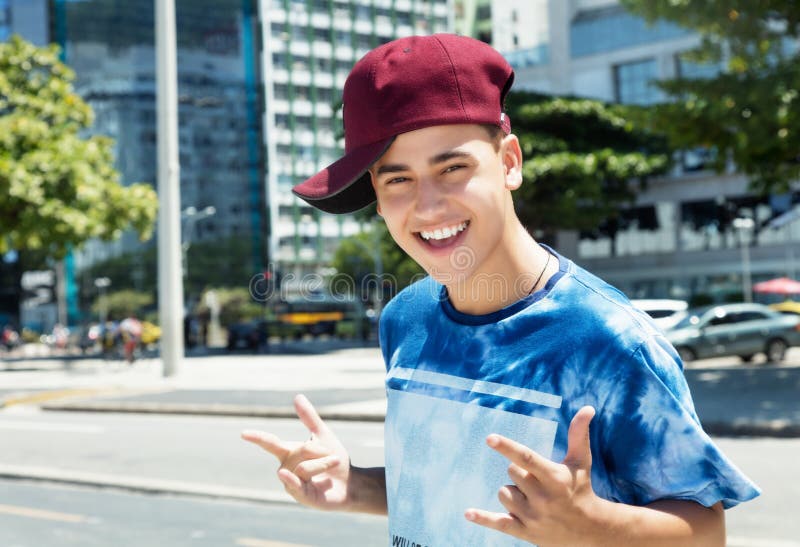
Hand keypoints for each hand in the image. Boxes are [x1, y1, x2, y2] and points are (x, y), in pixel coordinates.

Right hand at [241, 394, 352, 510]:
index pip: (271, 443)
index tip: (243, 433)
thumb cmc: (334, 460)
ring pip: (304, 467)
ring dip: (324, 463)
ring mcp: (291, 483)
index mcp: (289, 453)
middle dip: (321, 451)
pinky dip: (292, 480)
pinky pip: (295, 484)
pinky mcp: (300, 496)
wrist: (350, 483)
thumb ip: (309, 418)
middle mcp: (286, 468)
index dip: (258, 437)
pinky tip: (285, 474)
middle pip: (301, 451)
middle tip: (334, 456)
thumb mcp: (322, 436)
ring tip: (333, 465)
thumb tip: (297, 396)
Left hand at [465, 406, 600, 545]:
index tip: (490, 438)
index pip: (527, 459)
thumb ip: (579, 434)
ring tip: (534, 500)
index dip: (507, 447)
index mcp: (554, 478)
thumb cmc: (581, 488)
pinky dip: (483, 518)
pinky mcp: (525, 531)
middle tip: (539, 483)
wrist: (590, 531)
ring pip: (503, 493)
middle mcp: (543, 498)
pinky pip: (498, 523)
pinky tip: (468, 513)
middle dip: (521, 473)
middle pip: (512, 472)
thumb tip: (588, 408)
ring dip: (513, 493)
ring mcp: (533, 516)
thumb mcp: (580, 462)